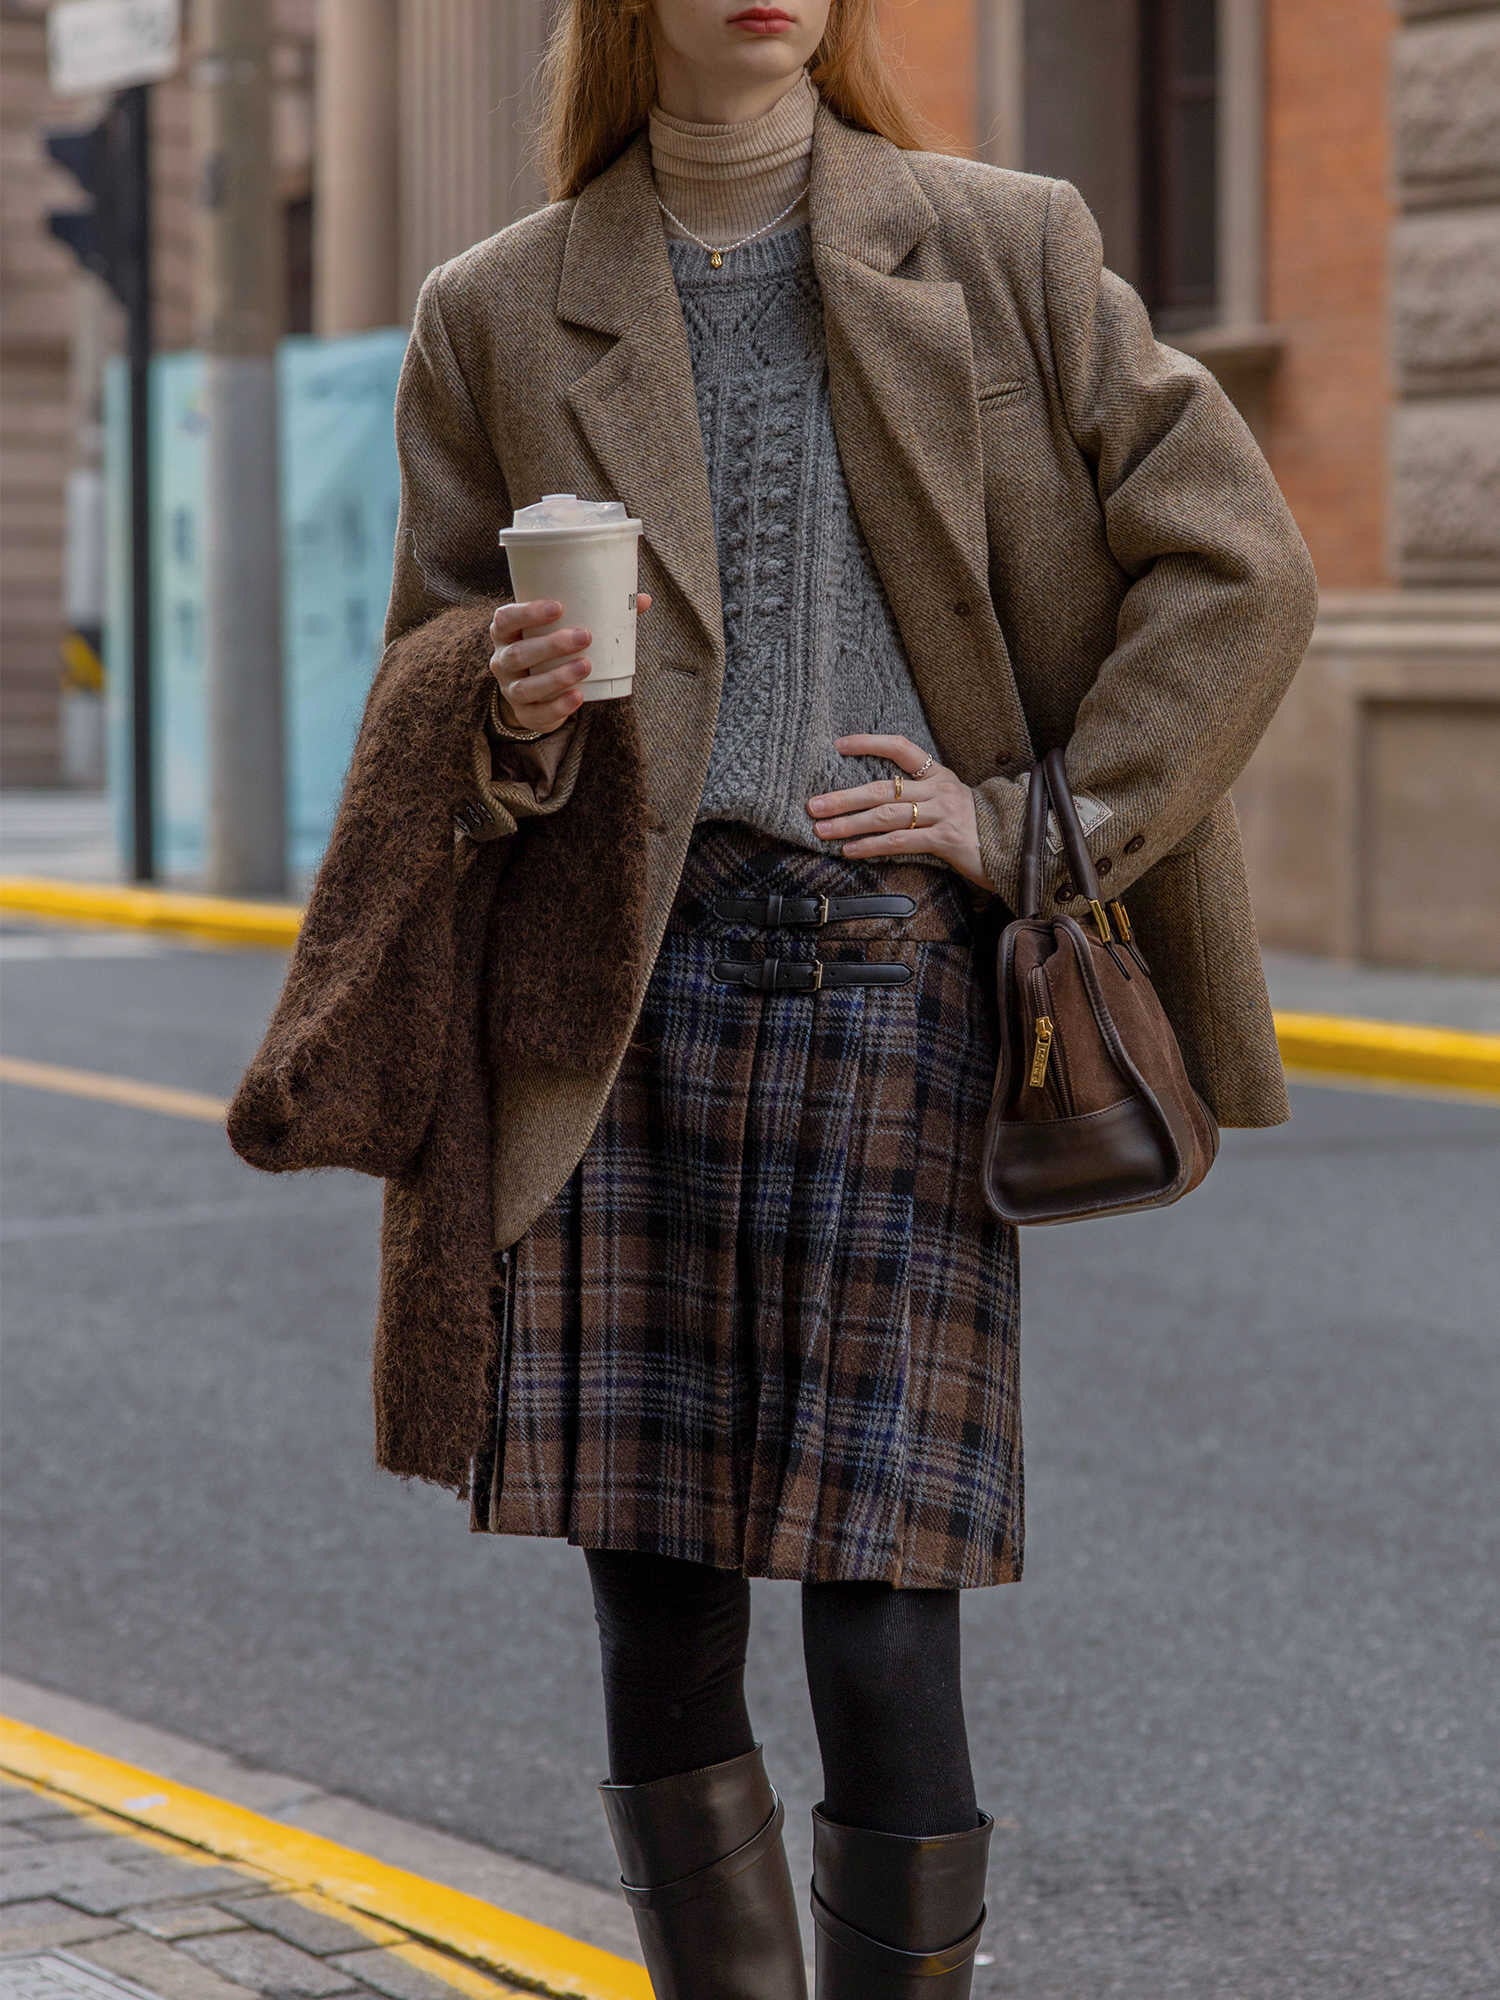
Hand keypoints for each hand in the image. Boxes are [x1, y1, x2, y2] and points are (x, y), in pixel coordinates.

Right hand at [489, 593, 652, 733]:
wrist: (537, 694)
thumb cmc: (552, 650)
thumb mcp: (563, 630)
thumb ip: (598, 613)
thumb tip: (644, 600)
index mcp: (507, 633)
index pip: (506, 618)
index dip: (528, 612)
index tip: (559, 606)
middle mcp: (502, 661)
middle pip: (519, 653)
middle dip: (551, 645)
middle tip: (585, 636)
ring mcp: (511, 690)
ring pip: (528, 686)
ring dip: (557, 676)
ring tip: (586, 665)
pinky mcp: (525, 714)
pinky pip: (538, 712)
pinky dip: (559, 706)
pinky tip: (578, 696)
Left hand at [806, 733, 990, 891]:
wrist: (1019, 845)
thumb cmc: (976, 826)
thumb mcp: (949, 802)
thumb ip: (919, 798)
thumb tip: (874, 802)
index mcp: (938, 774)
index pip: (901, 747)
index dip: (870, 743)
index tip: (839, 745)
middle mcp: (939, 789)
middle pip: (883, 788)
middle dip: (844, 797)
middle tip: (813, 804)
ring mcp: (943, 814)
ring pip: (887, 816)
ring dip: (850, 824)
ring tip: (822, 829)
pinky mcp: (946, 840)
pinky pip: (900, 842)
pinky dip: (871, 847)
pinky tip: (850, 850)